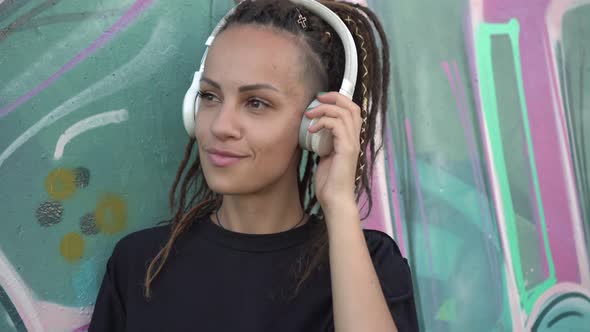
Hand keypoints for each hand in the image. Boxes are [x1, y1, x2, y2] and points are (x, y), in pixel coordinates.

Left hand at [305, 92, 361, 212]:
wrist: (335, 200)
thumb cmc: (329, 182)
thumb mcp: (325, 156)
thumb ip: (324, 143)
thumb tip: (313, 131)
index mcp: (351, 139)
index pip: (352, 111)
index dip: (338, 100)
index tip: (320, 100)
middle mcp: (355, 139)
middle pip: (352, 106)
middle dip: (334, 97)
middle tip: (317, 99)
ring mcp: (352, 143)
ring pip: (344, 113)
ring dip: (324, 109)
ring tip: (309, 114)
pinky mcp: (347, 149)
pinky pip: (336, 125)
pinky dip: (322, 122)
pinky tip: (311, 129)